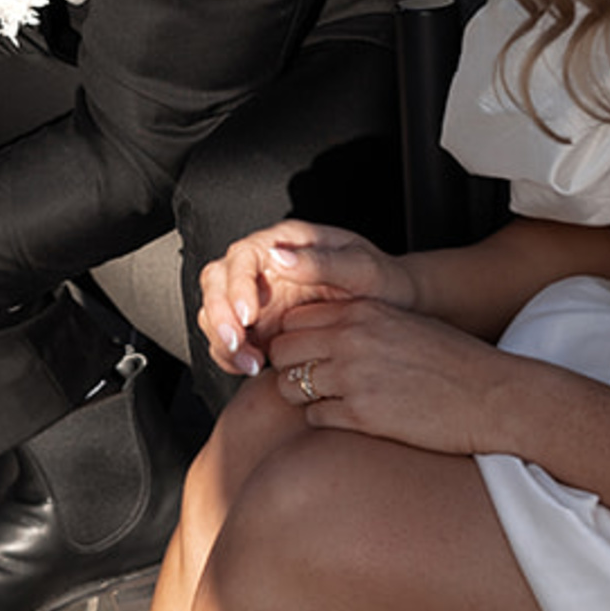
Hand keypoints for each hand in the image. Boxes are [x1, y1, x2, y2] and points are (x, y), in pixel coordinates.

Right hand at [199, 221, 414, 376]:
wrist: (393, 309)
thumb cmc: (382, 282)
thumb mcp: (361, 268)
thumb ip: (322, 261)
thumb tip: (278, 258)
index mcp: (285, 243)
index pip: (242, 256)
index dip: (237, 284)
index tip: (250, 315)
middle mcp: (264, 266)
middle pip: (217, 282)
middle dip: (219, 314)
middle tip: (237, 343)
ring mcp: (258, 297)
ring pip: (216, 312)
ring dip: (223, 339)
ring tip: (250, 364)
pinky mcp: (259, 326)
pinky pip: (230, 339)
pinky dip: (231, 356)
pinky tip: (252, 368)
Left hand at [266, 295, 520, 454]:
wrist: (494, 397)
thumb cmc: (453, 364)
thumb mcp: (402, 326)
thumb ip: (358, 326)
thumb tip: (315, 339)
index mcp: (362, 310)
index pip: (294, 320)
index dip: (296, 341)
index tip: (307, 357)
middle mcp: (352, 338)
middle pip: (282, 351)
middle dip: (290, 369)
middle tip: (313, 384)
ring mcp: (354, 376)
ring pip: (288, 387)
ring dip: (304, 397)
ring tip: (333, 403)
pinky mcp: (362, 415)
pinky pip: (314, 418)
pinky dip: (326, 422)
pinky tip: (353, 420)